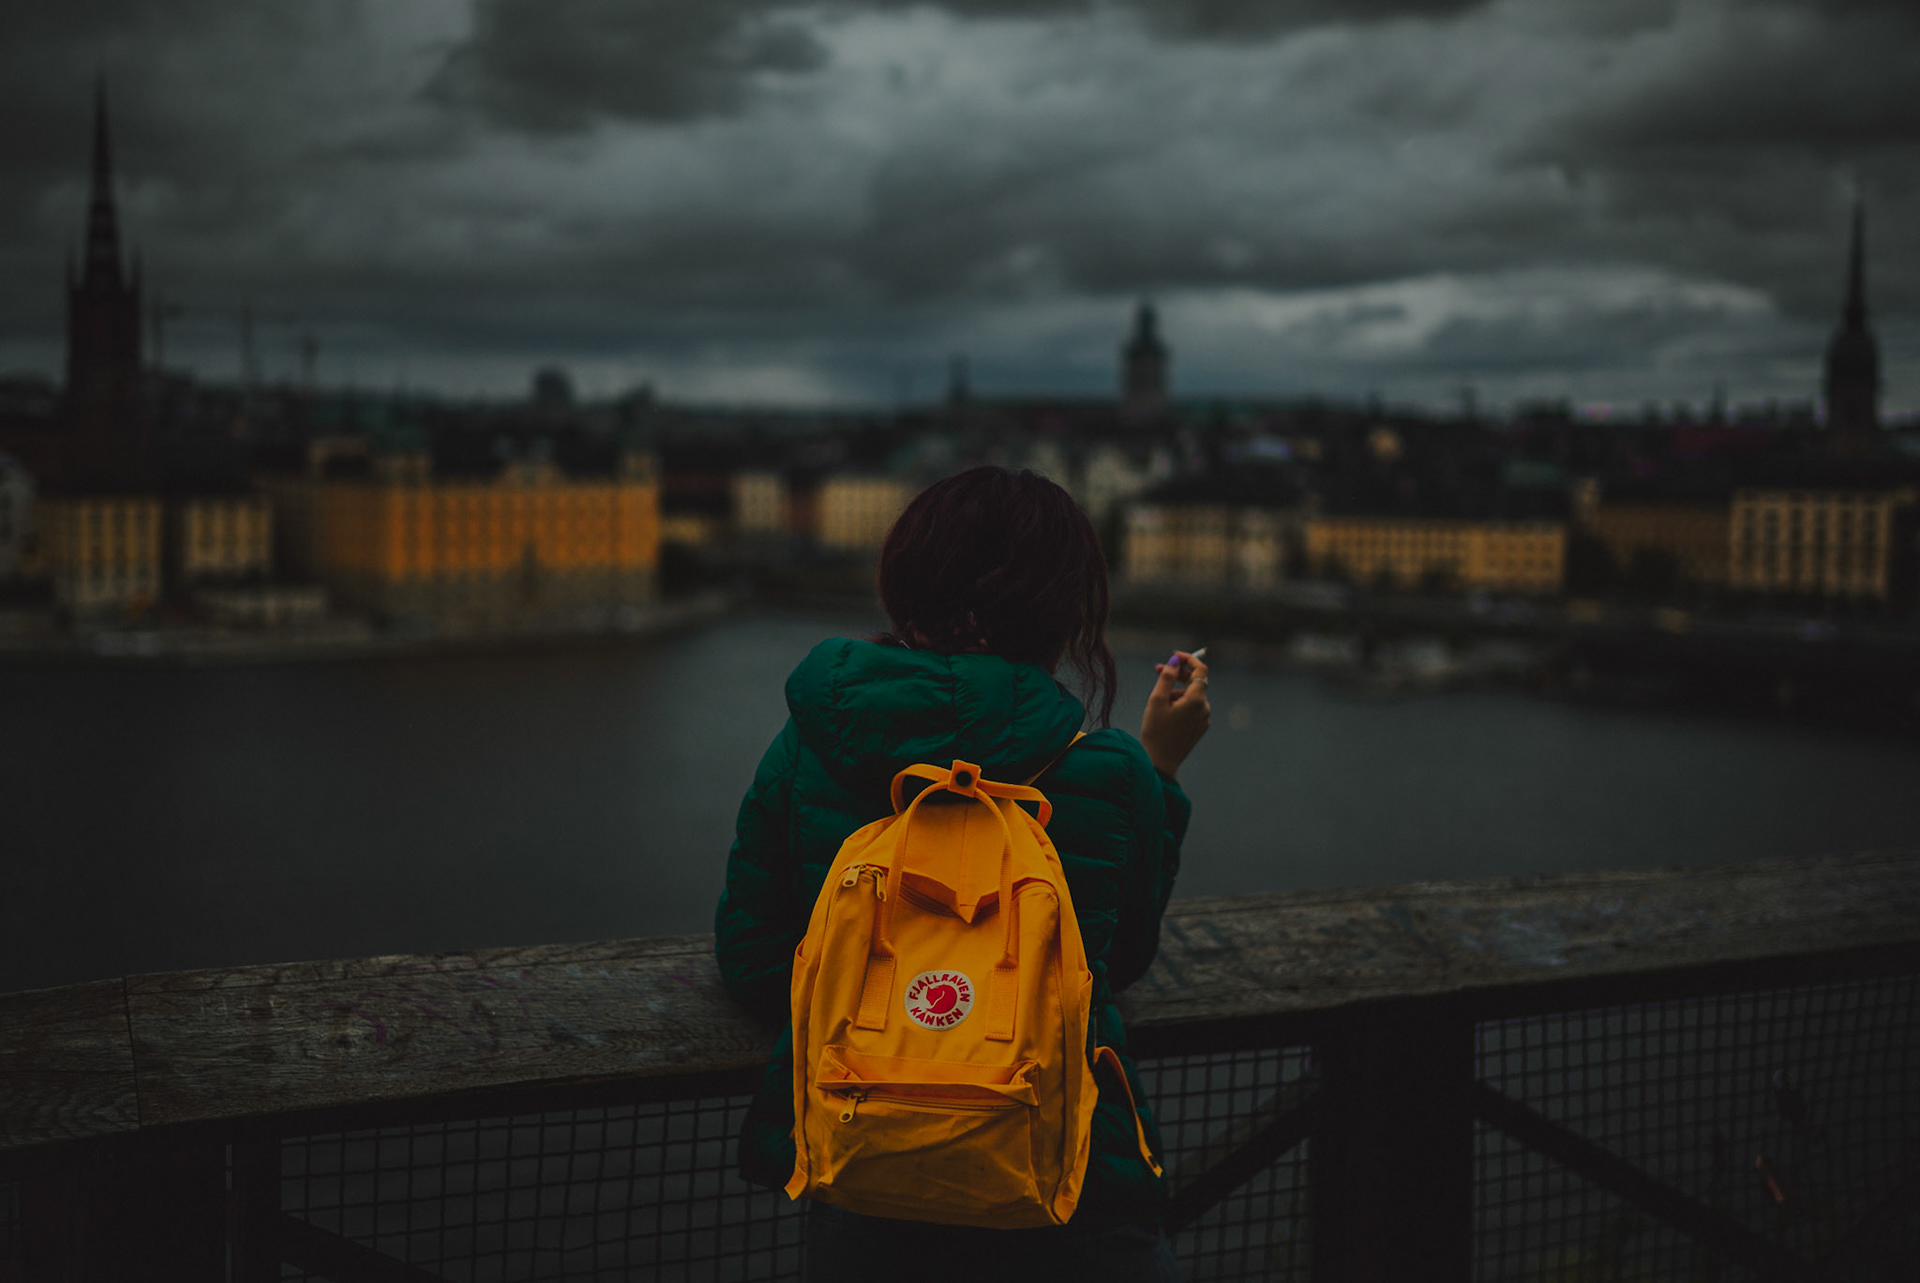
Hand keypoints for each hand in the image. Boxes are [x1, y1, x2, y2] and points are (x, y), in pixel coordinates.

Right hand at [1140, 650, 1209, 778]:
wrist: (1160, 761)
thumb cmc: (1155, 731)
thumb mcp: (1157, 700)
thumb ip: (1166, 677)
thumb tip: (1175, 661)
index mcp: (1196, 700)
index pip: (1200, 670)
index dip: (1188, 659)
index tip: (1174, 656)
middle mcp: (1204, 708)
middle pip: (1196, 682)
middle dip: (1178, 674)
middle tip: (1158, 669)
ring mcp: (1204, 719)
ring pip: (1192, 695)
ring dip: (1177, 690)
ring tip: (1158, 698)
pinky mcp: (1200, 727)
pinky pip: (1193, 707)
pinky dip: (1181, 702)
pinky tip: (1166, 710)